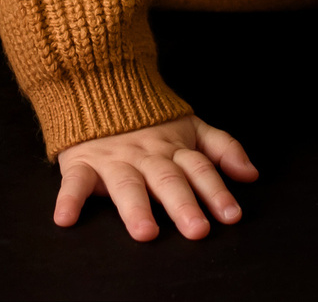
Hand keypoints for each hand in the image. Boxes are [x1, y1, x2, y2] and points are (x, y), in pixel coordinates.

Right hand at [54, 114, 257, 240]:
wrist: (99, 86)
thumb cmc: (150, 120)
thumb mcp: (191, 127)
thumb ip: (223, 148)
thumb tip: (251, 174)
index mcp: (173, 148)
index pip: (199, 168)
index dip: (215, 190)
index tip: (231, 215)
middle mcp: (146, 155)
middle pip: (167, 179)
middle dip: (182, 204)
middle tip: (197, 229)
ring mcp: (113, 159)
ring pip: (126, 183)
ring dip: (135, 207)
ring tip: (145, 231)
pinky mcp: (82, 162)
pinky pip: (74, 181)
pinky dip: (68, 199)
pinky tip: (65, 219)